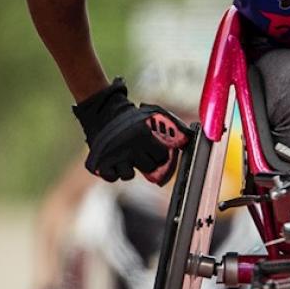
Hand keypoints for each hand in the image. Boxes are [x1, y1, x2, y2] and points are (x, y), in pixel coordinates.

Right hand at [72, 78, 188, 183]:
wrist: (102, 112)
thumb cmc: (131, 117)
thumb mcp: (153, 114)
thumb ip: (172, 125)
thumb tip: (188, 137)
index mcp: (143, 135)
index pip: (162, 156)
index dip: (162, 156)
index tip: (159, 155)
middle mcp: (130, 147)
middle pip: (148, 167)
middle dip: (148, 163)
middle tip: (142, 155)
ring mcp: (115, 156)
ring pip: (128, 175)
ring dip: (129, 169)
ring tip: (126, 157)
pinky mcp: (101, 163)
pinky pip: (112, 177)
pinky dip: (113, 172)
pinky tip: (114, 162)